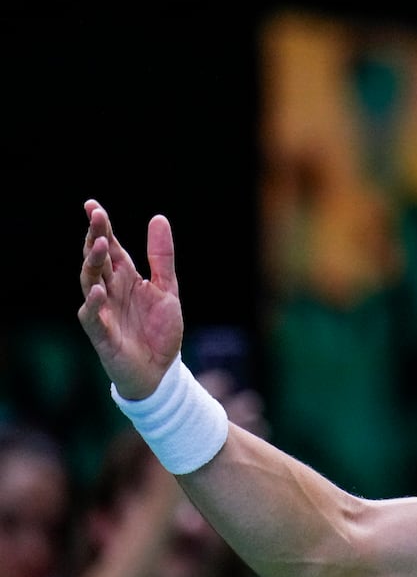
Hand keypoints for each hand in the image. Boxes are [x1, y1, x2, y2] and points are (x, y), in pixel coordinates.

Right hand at [78, 200, 183, 399]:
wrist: (162, 370)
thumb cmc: (160, 329)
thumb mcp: (167, 288)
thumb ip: (162, 256)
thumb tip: (158, 218)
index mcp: (126, 278)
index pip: (111, 248)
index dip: (102, 227)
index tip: (93, 206)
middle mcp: (110, 290)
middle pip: (97, 259)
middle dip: (95, 237)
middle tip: (96, 216)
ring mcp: (103, 310)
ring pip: (89, 282)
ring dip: (93, 263)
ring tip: (99, 244)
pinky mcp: (102, 334)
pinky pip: (92, 316)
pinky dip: (93, 303)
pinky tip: (97, 290)